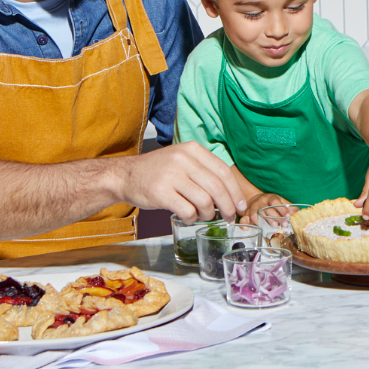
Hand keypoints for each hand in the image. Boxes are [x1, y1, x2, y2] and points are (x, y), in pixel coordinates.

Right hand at [112, 141, 246, 222]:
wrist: (126, 175)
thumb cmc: (159, 171)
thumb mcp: (183, 160)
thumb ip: (204, 170)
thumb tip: (231, 193)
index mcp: (193, 149)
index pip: (223, 171)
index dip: (236, 191)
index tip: (242, 205)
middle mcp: (183, 159)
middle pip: (217, 187)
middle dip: (228, 206)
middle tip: (230, 217)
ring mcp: (171, 175)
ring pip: (204, 201)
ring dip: (209, 214)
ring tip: (205, 216)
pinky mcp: (160, 192)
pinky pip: (187, 210)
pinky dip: (193, 218)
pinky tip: (190, 217)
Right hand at [240, 192, 291, 224]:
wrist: (252, 199)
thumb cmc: (268, 202)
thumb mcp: (278, 201)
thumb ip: (287, 206)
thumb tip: (297, 211)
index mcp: (268, 198)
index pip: (275, 201)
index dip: (282, 208)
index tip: (288, 215)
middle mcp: (260, 203)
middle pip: (267, 209)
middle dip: (276, 217)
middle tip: (284, 224)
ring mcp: (252, 209)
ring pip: (256, 214)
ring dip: (264, 221)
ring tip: (274, 227)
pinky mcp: (245, 215)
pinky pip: (243, 219)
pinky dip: (245, 224)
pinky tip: (248, 228)